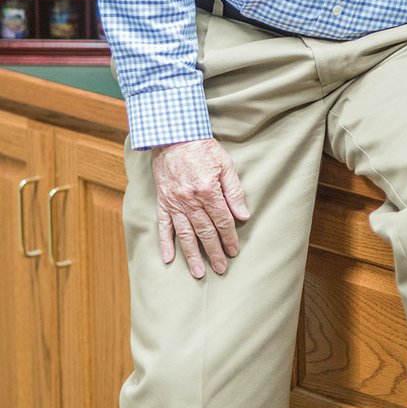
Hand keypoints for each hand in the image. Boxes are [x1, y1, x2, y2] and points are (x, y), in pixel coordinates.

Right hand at [151, 138, 249, 278]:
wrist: (173, 135)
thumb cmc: (202, 147)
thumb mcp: (225, 164)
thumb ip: (234, 191)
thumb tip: (243, 215)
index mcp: (208, 190)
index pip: (222, 220)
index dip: (230, 237)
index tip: (234, 250)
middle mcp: (190, 200)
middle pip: (205, 232)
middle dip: (215, 252)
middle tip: (222, 268)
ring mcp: (174, 203)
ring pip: (185, 234)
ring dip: (192, 255)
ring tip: (199, 273)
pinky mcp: (162, 201)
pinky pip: (164, 226)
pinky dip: (166, 243)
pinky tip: (170, 259)